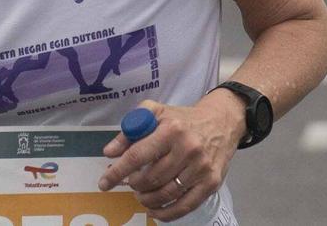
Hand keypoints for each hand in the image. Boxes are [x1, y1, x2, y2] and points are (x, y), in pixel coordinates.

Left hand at [98, 94, 243, 220]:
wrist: (222, 122)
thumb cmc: (183, 119)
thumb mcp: (156, 113)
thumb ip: (130, 130)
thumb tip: (109, 152)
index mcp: (171, 130)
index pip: (137, 156)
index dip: (118, 172)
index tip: (104, 183)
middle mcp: (187, 149)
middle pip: (151, 178)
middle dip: (134, 185)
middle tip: (130, 184)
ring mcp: (201, 168)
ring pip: (166, 194)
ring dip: (147, 199)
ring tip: (141, 195)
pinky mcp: (211, 183)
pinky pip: (185, 206)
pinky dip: (166, 214)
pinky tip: (154, 211)